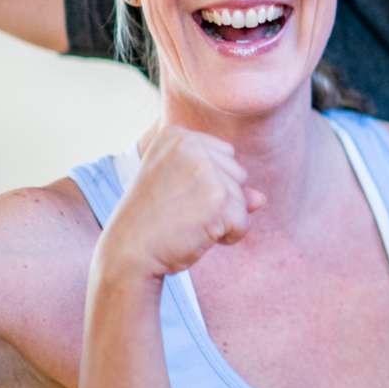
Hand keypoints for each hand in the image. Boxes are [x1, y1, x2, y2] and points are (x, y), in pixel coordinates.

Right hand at [95, 127, 264, 282]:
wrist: (127, 252)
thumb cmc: (151, 221)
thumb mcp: (181, 190)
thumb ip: (222, 184)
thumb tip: (261, 198)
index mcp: (176, 135)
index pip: (224, 155)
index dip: (208, 184)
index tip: (174, 196)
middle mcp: (190, 145)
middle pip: (237, 173)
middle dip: (219, 200)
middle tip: (180, 212)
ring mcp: (205, 170)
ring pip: (243, 198)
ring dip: (223, 219)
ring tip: (188, 224)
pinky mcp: (218, 198)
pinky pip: (243, 220)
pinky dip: (229, 236)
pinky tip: (199, 236)